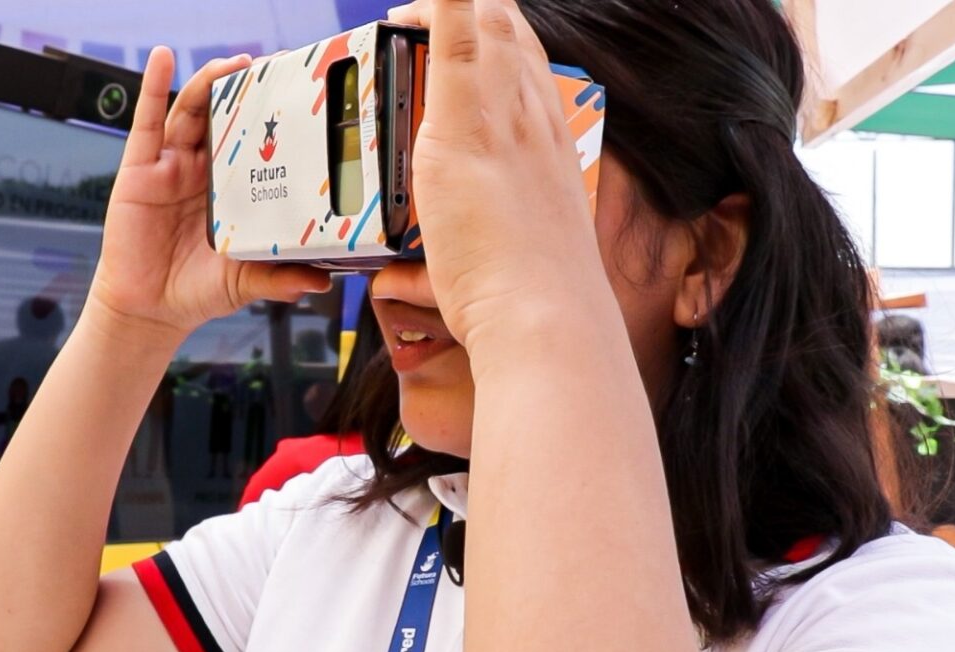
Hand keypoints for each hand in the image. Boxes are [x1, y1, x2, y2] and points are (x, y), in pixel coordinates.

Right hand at [89, 49, 328, 338]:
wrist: (150, 311)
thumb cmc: (195, 290)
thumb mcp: (244, 282)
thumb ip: (278, 279)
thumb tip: (320, 280)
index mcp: (231, 189)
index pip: (254, 142)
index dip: (271, 117)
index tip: (298, 94)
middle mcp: (201, 171)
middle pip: (225, 117)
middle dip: (246, 89)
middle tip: (273, 66)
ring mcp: (170, 166)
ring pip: (192, 111)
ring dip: (210, 80)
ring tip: (233, 62)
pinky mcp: (139, 170)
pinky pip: (146, 122)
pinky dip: (152, 86)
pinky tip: (162, 58)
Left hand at [391, 0, 608, 351]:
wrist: (547, 316)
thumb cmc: (535, 302)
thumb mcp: (515, 254)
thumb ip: (472, 242)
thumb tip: (405, 270)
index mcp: (552, 144)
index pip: (527, 66)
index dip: (496, 40)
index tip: (467, 37)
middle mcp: (537, 120)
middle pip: (509, 32)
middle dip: (468, 13)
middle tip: (418, 20)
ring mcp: (506, 121)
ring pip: (487, 28)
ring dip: (443, 11)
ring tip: (403, 17)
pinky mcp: (464, 131)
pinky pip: (456, 44)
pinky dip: (442, 7)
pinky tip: (413, 2)